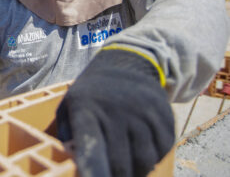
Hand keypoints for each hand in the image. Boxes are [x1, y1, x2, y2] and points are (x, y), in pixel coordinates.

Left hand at [56, 48, 173, 176]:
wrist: (126, 65)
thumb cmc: (92, 95)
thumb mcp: (69, 106)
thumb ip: (68, 135)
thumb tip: (72, 163)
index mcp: (87, 111)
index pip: (91, 148)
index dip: (94, 171)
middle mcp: (117, 112)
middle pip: (120, 164)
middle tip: (108, 176)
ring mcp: (143, 114)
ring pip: (144, 162)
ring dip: (135, 173)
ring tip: (125, 169)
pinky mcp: (164, 117)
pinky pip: (162, 151)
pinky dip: (153, 160)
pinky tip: (141, 153)